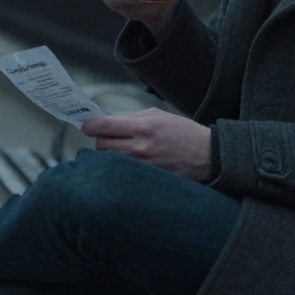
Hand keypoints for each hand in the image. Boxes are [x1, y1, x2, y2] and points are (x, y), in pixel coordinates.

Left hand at [81, 108, 211, 181]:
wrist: (207, 156)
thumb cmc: (183, 132)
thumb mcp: (158, 115)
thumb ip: (130, 117)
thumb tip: (107, 120)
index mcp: (143, 127)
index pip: (102, 127)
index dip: (90, 125)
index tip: (88, 125)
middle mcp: (140, 148)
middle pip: (101, 145)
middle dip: (102, 139)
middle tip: (111, 137)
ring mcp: (141, 166)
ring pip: (108, 160)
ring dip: (110, 154)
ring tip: (123, 149)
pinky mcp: (145, 179)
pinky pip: (121, 172)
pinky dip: (120, 167)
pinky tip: (130, 162)